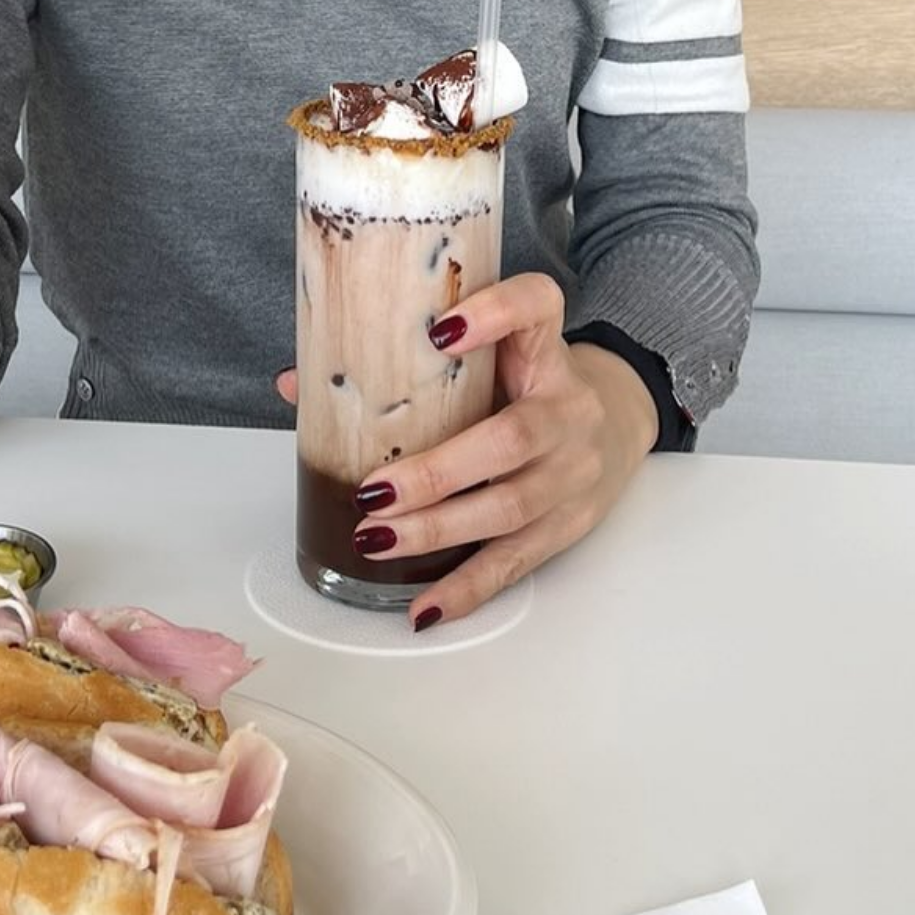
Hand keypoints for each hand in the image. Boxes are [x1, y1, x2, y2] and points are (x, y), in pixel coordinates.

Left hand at [276, 274, 658, 628]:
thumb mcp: (490, 354)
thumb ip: (405, 359)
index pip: (537, 308)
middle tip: (371, 492)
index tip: (440, 329)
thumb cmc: (528, 382)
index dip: (495, 314)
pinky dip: (466, 588)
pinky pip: (514, 562)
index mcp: (546, 352)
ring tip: (375, 539)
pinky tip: (423, 607)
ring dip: (436, 530)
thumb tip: (295, 383)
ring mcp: (573, 472)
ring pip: (508, 507)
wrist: (619, 419)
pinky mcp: (569, 525)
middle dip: (435, 473)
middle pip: (510, 441)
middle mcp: (568, 409)